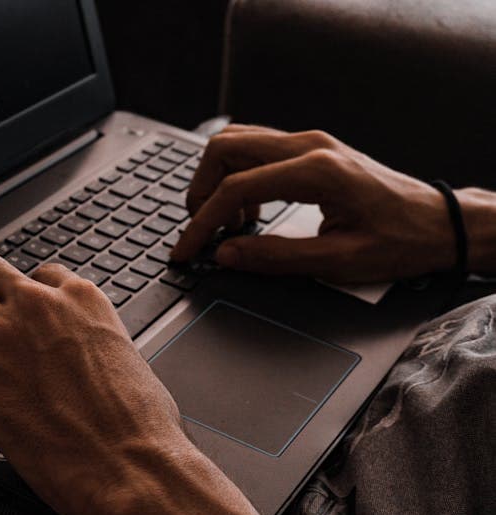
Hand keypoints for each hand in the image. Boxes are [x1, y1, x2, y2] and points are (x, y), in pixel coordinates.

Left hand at [0, 255, 188, 514]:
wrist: (131, 466)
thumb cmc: (141, 426)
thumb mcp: (128, 359)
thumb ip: (97, 341)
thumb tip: (87, 353)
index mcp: (84, 300)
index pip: (41, 274)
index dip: (26, 296)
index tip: (20, 314)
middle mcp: (40, 306)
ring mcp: (5, 336)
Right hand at [172, 124, 455, 282]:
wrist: (438, 223)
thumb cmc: (400, 240)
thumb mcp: (338, 261)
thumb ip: (275, 258)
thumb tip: (226, 256)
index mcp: (317, 171)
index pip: (236, 187)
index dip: (202, 222)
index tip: (186, 249)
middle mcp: (310, 145)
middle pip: (225, 148)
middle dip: (201, 192)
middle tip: (203, 232)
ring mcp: (310, 142)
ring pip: (236, 143)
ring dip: (217, 182)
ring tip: (228, 226)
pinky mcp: (310, 149)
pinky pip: (256, 150)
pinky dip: (238, 178)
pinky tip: (250, 214)